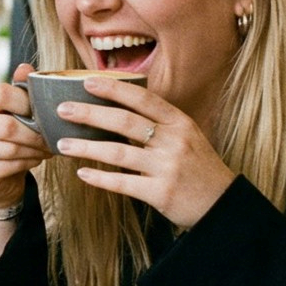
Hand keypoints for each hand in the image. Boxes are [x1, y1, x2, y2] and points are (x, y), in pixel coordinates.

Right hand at [0, 62, 48, 208]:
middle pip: (7, 126)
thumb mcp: (12, 111)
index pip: (0, 94)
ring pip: (10, 149)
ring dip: (35, 150)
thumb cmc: (6, 137)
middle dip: (35, 133)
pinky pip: (9, 166)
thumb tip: (26, 68)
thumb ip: (19, 89)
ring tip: (47, 148)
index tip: (41, 112)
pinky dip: (28, 163)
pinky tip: (36, 159)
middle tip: (51, 137)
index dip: (26, 102)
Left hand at [51, 76, 234, 228]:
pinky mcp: (160, 193)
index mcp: (179, 122)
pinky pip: (123, 183)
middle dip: (90, 114)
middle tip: (63, 110)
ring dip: (87, 148)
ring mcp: (166, 168)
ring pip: (118, 153)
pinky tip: (82, 173)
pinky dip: (100, 178)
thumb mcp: (188, 136)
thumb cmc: (199, 167)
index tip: (87, 82)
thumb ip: (160, 123)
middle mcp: (173, 141)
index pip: (142, 99)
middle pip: (125, 121)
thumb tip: (119, 108)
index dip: (113, 89)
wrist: (222, 204)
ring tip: (62, 145)